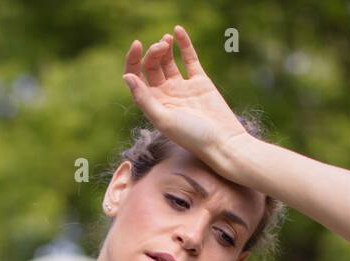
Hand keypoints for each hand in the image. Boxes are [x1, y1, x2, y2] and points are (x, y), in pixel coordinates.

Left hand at [122, 25, 249, 172]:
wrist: (222, 141)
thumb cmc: (191, 136)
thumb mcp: (163, 119)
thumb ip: (144, 99)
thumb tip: (126, 77)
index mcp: (152, 104)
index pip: (136, 77)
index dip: (133, 60)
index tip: (138, 45)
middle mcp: (165, 95)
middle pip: (151, 66)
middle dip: (153, 52)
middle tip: (161, 46)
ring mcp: (182, 87)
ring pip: (168, 61)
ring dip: (164, 47)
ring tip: (167, 40)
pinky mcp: (199, 81)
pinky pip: (189, 59)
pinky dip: (184, 45)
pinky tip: (178, 30)